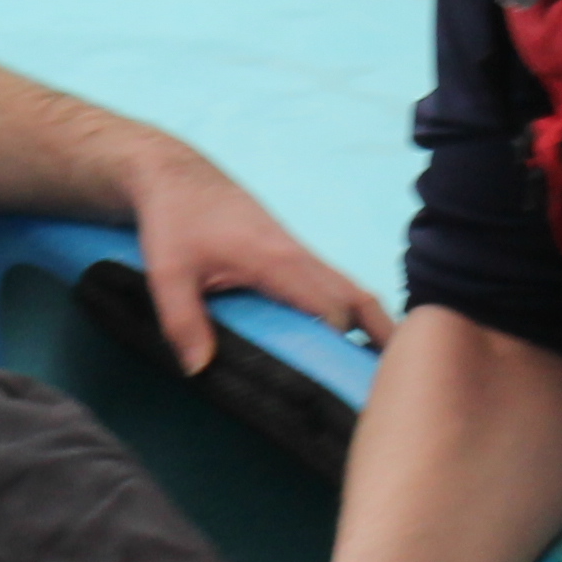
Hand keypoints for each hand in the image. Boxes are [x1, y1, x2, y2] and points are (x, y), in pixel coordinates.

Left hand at [117, 143, 392, 373]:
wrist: (174, 175)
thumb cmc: (173, 221)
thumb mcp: (167, 272)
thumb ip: (182, 321)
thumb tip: (200, 370)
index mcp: (275, 260)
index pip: (329, 309)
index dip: (340, 346)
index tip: (342, 383)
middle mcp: (298, 254)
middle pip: (357, 299)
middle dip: (379, 338)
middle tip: (395, 386)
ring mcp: (298, 250)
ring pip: (351, 289)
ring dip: (373, 323)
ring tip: (388, 369)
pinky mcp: (291, 251)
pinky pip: (334, 283)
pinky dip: (353, 310)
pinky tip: (353, 339)